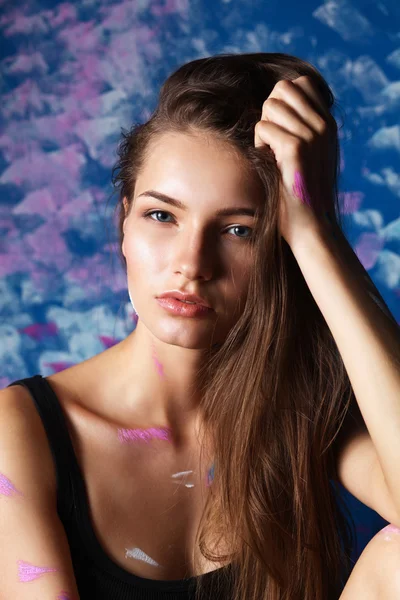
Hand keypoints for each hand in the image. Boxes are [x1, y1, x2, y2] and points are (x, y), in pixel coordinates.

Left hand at [254, 75, 336, 245]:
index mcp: (328, 123)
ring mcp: (312, 135)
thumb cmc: (300, 192)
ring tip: (271, 153)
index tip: (281, 128)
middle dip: (270, 110)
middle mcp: (324, 124)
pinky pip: (263, 127)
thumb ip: (300, 126)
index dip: (283, 99)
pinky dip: (259, 144)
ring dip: (263, 129)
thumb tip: (275, 101)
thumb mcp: (308, 153)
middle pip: (283, 88)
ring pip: (270, 105)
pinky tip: (269, 163)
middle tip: (272, 139)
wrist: (309, 224)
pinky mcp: (296, 148)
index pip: (302, 82)